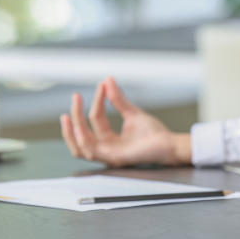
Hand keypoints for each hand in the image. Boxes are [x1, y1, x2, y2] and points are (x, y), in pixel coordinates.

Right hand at [60, 77, 191, 166]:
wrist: (169, 143)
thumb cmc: (154, 133)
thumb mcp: (133, 113)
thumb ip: (119, 99)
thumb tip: (108, 80)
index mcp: (109, 139)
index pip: (95, 119)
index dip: (96, 101)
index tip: (101, 85)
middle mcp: (106, 148)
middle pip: (82, 133)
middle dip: (76, 115)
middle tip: (75, 96)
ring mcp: (109, 155)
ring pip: (80, 147)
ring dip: (72, 131)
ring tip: (70, 114)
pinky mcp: (114, 158)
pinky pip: (92, 153)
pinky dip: (83, 142)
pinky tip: (80, 130)